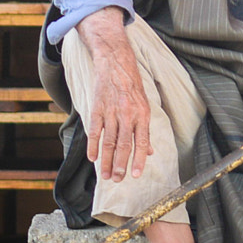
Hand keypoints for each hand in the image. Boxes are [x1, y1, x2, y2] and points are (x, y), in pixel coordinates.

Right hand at [78, 9, 151, 183]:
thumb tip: (150, 151)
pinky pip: (95, 131)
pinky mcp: (97, 108)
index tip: (136, 175)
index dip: (139, 161)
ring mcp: (111, 112)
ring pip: (109, 141)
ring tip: (106, 175)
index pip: (141, 143)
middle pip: (124, 145)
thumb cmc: (132, 85)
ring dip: (107, 161)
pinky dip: (93, 145)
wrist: (116, 62)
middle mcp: (128, 115)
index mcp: (142, 115)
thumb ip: (145, 129)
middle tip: (117, 180)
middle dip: (120, 166)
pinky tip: (92, 158)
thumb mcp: (145, 105)